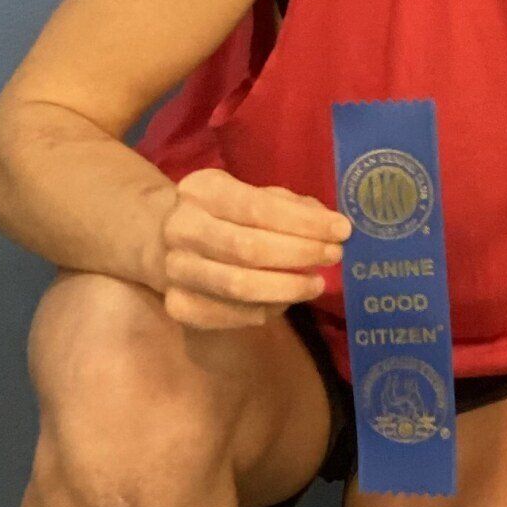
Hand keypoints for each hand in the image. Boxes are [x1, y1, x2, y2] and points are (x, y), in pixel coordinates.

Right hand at [153, 167, 350, 330]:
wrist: (165, 242)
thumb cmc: (225, 216)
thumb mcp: (252, 196)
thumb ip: (290, 206)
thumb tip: (331, 224)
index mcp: (201, 191)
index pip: (257, 207)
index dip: (303, 222)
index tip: (341, 230)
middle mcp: (181, 229)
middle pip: (249, 248)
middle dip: (300, 253)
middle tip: (334, 256)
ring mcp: (176, 270)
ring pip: (239, 286)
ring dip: (287, 288)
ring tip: (316, 283)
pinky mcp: (179, 306)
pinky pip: (231, 315)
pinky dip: (265, 310)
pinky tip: (284, 301)